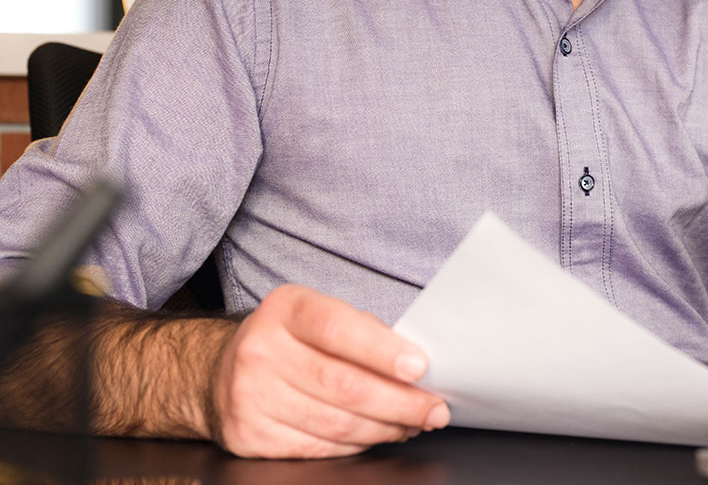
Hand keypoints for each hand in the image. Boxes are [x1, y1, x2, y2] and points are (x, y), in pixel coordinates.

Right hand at [209, 284, 448, 457]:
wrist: (222, 371)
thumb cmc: (291, 339)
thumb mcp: (320, 314)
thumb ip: (364, 333)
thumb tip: (418, 367)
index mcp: (286, 309)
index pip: (338, 330)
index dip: (383, 351)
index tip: (421, 368)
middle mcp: (261, 350)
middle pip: (343, 386)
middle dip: (400, 402)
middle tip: (435, 409)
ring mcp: (250, 396)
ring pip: (336, 424)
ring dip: (385, 428)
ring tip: (412, 423)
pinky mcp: (249, 435)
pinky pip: (318, 448)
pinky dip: (357, 445)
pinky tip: (376, 435)